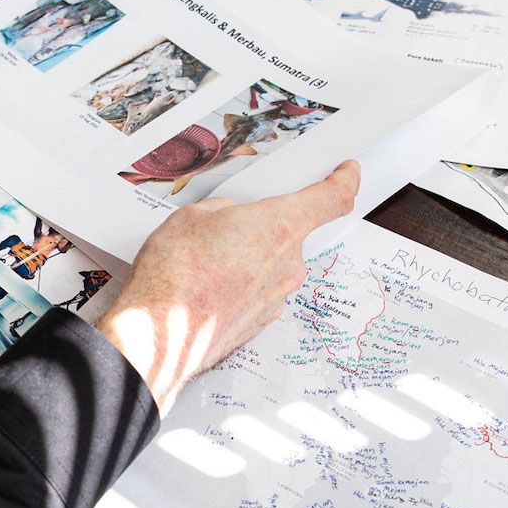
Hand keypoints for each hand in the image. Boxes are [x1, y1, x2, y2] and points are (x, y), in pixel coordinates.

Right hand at [96, 161, 359, 413]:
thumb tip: (227, 220)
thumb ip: (223, 212)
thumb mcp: (192, 216)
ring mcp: (276, 297)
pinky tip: (204, 286)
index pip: (332, 198)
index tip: (347, 173)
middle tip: (223, 229)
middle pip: (290, 234)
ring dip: (245, 260)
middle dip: (260, 229)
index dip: (344, 181)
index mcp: (280, 226)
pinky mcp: (260, 322)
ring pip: (269, 266)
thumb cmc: (175, 275)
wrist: (160, 334)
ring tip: (202, 263)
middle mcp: (288, 264)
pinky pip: (256, 292)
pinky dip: (236, 286)